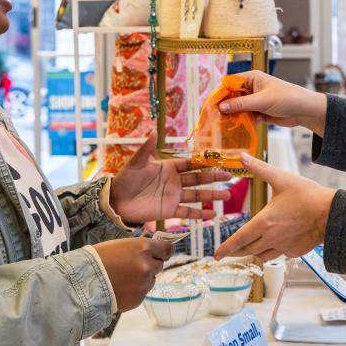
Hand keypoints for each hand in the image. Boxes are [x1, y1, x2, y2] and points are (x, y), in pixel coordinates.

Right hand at [93, 237, 172, 310]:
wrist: (84, 283)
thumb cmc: (97, 259)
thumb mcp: (120, 245)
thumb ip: (139, 248)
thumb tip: (152, 251)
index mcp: (143, 248)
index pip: (167, 249)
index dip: (164, 251)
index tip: (163, 252)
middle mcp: (148, 265)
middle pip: (159, 264)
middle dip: (150, 265)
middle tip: (133, 266)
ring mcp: (145, 283)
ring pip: (151, 279)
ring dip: (142, 278)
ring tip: (123, 279)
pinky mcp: (139, 298)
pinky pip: (142, 292)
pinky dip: (135, 290)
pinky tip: (120, 288)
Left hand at [110, 133, 231, 224]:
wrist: (116, 201)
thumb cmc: (126, 179)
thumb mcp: (136, 162)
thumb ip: (147, 148)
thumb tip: (155, 131)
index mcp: (168, 168)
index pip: (190, 164)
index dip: (203, 163)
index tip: (218, 161)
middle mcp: (174, 182)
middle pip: (198, 179)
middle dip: (214, 178)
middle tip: (229, 176)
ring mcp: (173, 197)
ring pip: (197, 196)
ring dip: (212, 196)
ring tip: (227, 196)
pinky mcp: (169, 211)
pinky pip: (187, 212)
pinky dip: (200, 214)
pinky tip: (212, 214)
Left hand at [213, 153, 335, 260]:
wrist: (332, 214)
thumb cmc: (309, 196)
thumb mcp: (281, 178)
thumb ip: (260, 168)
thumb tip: (243, 157)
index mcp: (264, 222)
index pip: (238, 240)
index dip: (225, 248)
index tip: (216, 254)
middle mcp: (271, 238)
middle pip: (247, 250)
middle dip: (235, 251)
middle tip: (227, 252)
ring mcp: (283, 247)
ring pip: (261, 255)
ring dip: (252, 251)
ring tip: (248, 247)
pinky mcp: (294, 252)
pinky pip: (277, 255)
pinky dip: (270, 251)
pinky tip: (272, 243)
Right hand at [218, 71, 327, 135]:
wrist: (305, 110)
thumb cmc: (287, 97)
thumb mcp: (262, 100)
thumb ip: (241, 104)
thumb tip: (222, 106)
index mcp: (252, 78)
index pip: (230, 83)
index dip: (220, 93)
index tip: (211, 104)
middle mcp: (252, 88)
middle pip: (232, 97)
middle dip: (224, 107)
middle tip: (213, 117)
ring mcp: (255, 101)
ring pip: (239, 109)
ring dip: (232, 116)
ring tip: (221, 126)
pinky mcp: (260, 113)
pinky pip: (246, 117)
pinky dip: (241, 123)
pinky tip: (234, 130)